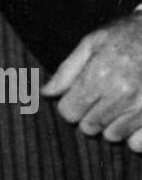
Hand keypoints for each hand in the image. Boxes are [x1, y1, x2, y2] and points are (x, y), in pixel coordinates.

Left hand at [42, 14, 141, 149]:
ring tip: (119, 103)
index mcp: (100, 74)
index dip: (70, 104)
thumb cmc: (126, 35)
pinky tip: (133, 117)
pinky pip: (136, 144)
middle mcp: (122, 93)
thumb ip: (67, 70)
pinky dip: (133, 135)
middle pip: (88, 126)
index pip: (69, 111)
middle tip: (101, 97)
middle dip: (89, 114)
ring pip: (112, 136)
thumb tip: (46, 92)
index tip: (79, 95)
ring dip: (111, 124)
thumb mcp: (92, 43)